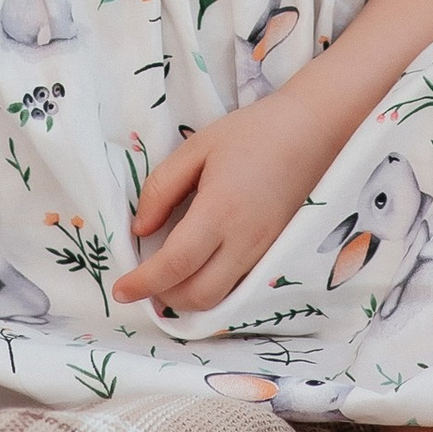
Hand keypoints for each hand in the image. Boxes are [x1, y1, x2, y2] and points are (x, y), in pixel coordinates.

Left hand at [111, 89, 332, 315]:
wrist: (312, 133)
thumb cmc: (251, 134)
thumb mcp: (196, 148)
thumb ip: (162, 189)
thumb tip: (140, 229)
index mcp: (220, 211)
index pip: (175, 264)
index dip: (143, 282)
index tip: (120, 289)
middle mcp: (245, 241)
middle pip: (198, 295)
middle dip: (163, 296)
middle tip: (142, 280)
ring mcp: (265, 252)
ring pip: (220, 298)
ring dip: (187, 298)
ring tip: (167, 277)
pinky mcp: (276, 254)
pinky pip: (239, 287)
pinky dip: (213, 289)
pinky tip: (200, 270)